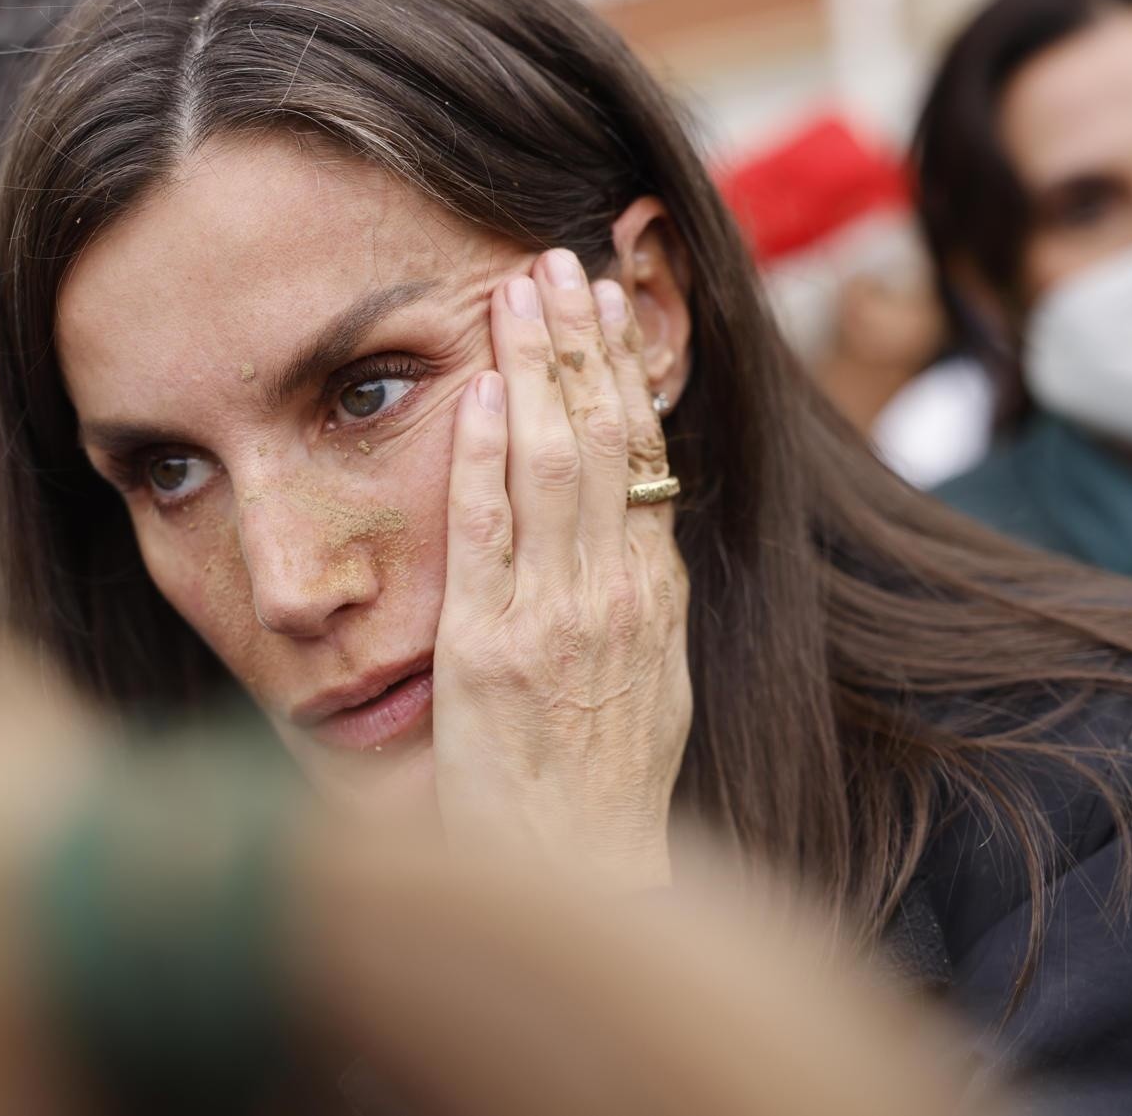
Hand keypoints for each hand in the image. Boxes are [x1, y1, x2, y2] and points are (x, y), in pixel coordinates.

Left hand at [431, 248, 692, 881]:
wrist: (580, 870)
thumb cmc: (607, 781)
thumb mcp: (655, 680)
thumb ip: (643, 598)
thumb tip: (639, 525)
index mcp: (653, 591)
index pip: (642, 452)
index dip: (622, 369)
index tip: (607, 302)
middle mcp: (614, 589)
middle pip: (602, 437)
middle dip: (578, 341)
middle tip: (558, 260)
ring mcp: (554, 614)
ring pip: (551, 464)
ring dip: (534, 369)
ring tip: (522, 291)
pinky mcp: (490, 647)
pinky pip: (486, 533)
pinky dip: (481, 457)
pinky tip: (475, 392)